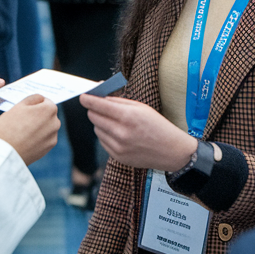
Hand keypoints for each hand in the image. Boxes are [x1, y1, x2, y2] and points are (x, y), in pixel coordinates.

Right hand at [0, 95, 59, 164]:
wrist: (3, 155)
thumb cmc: (7, 129)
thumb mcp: (17, 106)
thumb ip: (32, 99)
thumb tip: (40, 99)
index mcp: (48, 109)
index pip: (44, 101)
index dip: (33, 105)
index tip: (23, 110)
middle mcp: (55, 122)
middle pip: (47, 114)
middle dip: (37, 116)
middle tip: (20, 121)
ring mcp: (52, 137)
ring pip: (46, 127)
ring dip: (37, 127)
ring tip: (21, 132)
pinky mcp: (48, 148)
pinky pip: (44, 138)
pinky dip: (37, 138)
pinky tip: (25, 140)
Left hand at [80, 94, 196, 171]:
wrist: (171, 151)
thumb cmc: (157, 125)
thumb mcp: (141, 107)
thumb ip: (119, 101)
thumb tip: (100, 96)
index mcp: (128, 116)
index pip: (99, 105)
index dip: (88, 99)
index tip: (83, 96)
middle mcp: (121, 132)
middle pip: (94, 117)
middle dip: (95, 110)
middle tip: (100, 107)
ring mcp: (118, 147)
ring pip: (97, 129)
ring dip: (101, 123)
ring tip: (116, 122)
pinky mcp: (118, 157)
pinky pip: (103, 141)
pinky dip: (106, 135)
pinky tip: (119, 134)